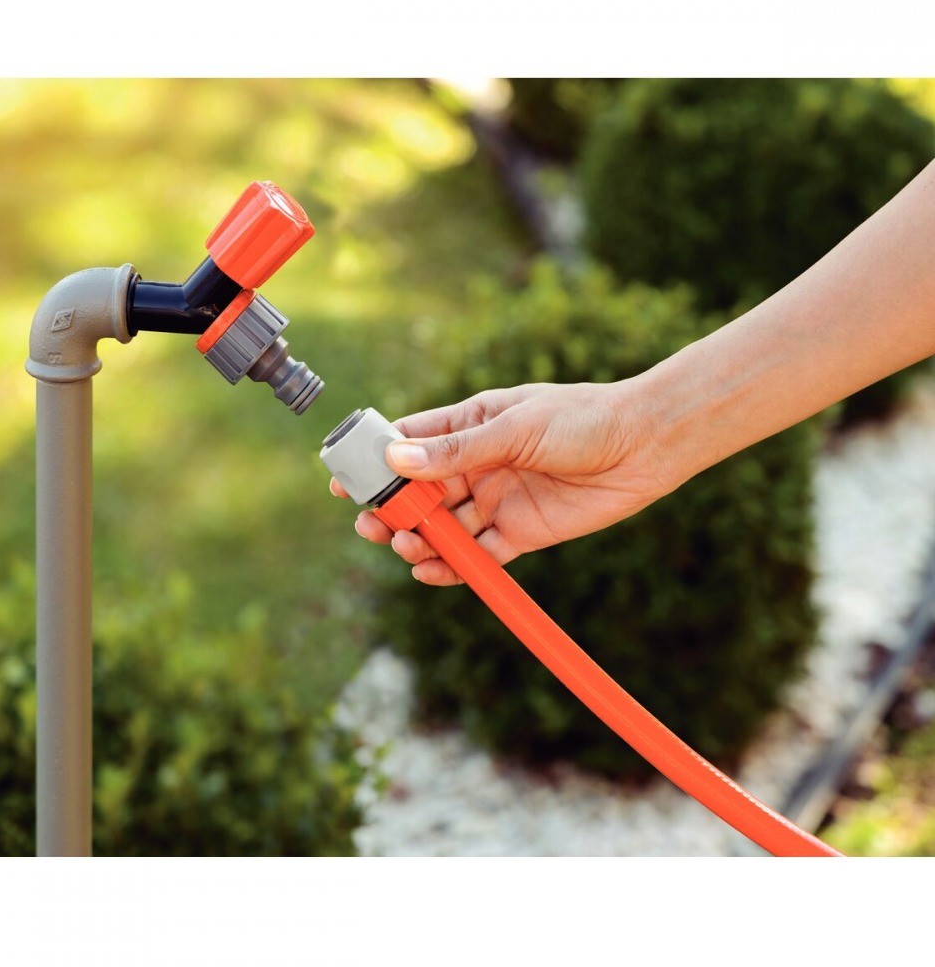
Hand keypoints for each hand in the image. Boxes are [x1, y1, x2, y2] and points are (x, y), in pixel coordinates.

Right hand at [329, 382, 675, 584]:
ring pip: (442, 526)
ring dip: (417, 538)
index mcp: (469, 426)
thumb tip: (397, 460)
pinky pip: (476, 555)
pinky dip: (451, 566)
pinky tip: (428, 570)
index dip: (375, 461)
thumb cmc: (582, 419)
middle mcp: (477, 465)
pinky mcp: (519, 533)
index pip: (409, 442)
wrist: (644, 446)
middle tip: (370, 524)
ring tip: (401, 544)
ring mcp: (495, 500)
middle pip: (418, 491)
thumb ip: (457, 450)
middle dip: (390, 508)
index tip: (344, 479)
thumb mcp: (514, 427)